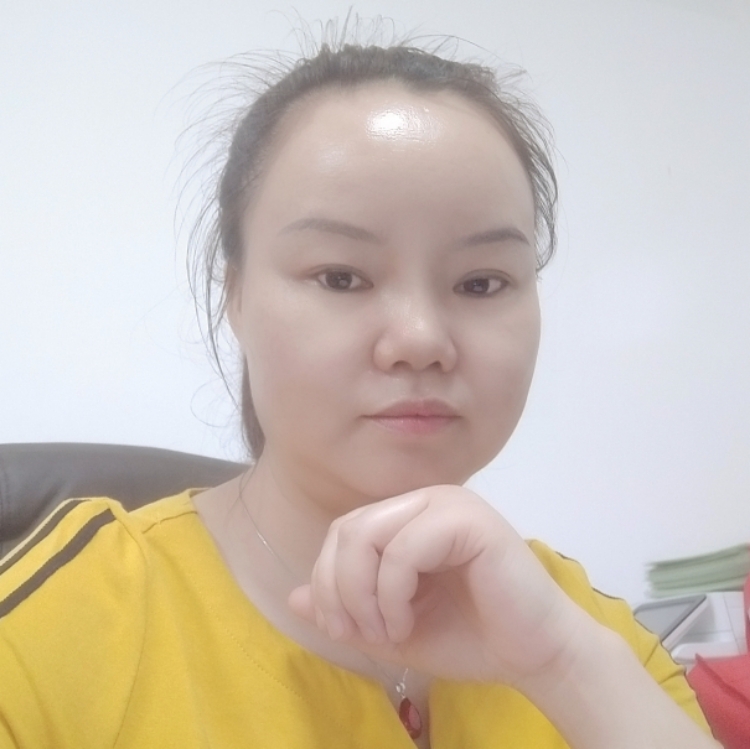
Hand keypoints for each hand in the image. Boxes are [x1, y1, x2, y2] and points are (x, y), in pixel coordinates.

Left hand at [288, 485, 590, 687]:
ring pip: (367, 534)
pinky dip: (391, 594)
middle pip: (348, 530)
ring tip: (388, 632)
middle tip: (361, 633)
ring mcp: (448, 504)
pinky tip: (407, 622)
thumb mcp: (392, 629)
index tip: (342, 630)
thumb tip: (293, 599)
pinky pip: (403, 549)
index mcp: (409, 517)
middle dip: (339, 589)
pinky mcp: (469, 520)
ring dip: (363, 595)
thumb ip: (346, 613)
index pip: (343, 532)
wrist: (535, 655)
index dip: (327, 581)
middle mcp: (426, 500)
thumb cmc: (470, 637)